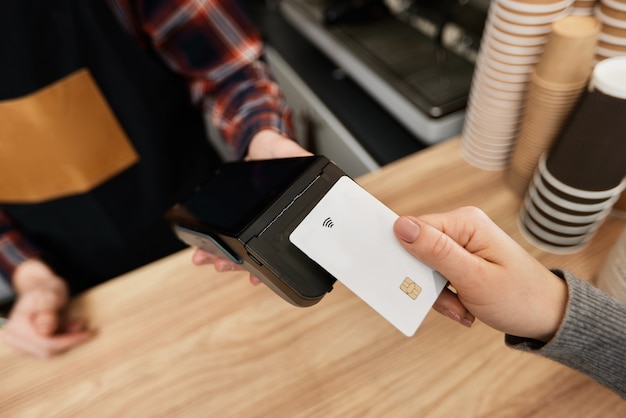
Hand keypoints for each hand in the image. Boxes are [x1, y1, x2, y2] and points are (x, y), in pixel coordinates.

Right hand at [2, 259, 91, 357]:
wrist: (39, 288)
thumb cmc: (46, 289)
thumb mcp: (51, 296)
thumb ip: (48, 312)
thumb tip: (45, 331)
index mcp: (16, 327)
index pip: (45, 343)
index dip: (68, 341)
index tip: (88, 334)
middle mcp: (13, 338)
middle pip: (47, 351)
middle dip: (68, 340)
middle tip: (83, 325)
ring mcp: (20, 344)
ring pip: (50, 352)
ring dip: (67, 339)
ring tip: (77, 323)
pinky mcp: (28, 346)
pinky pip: (49, 349)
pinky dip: (63, 339)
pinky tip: (71, 326)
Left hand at [193, 129, 309, 282]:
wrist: (258, 145)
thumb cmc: (278, 151)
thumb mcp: (291, 151)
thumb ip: (301, 158)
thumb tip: (325, 165)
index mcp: (289, 214)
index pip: (284, 245)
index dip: (271, 266)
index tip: (256, 278)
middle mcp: (272, 224)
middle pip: (258, 254)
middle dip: (240, 265)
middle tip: (226, 267)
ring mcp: (254, 224)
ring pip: (240, 250)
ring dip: (225, 259)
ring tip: (212, 262)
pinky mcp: (237, 218)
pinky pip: (225, 236)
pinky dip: (212, 245)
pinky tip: (201, 251)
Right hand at [393, 207, 567, 341]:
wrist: (549, 317)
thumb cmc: (520, 298)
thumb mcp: (473, 278)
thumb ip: (436, 251)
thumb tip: (400, 225)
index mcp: (465, 222)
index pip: (414, 228)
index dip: (408, 256)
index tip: (419, 283)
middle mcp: (462, 227)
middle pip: (418, 249)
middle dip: (427, 282)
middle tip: (452, 303)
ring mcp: (463, 244)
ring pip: (426, 269)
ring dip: (440, 295)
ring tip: (464, 309)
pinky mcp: (464, 259)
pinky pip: (439, 277)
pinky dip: (448, 297)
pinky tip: (467, 307)